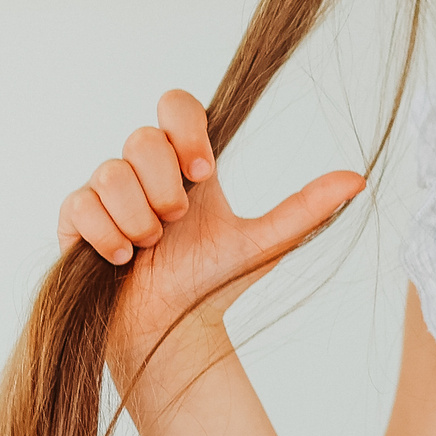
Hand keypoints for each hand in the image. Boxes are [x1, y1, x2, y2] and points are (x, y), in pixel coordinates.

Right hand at [57, 89, 364, 359]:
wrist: (170, 330)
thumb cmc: (212, 283)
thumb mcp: (263, 242)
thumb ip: (306, 207)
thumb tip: (358, 178)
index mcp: (186, 164)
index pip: (176, 105)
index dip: (185, 127)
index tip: (205, 170)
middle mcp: (144, 169)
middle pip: (142, 138)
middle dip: (165, 187)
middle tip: (178, 223)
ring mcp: (107, 191)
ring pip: (110, 172)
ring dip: (139, 218)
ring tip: (152, 249)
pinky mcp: (76, 219)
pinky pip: (81, 205)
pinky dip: (107, 234)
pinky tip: (125, 259)